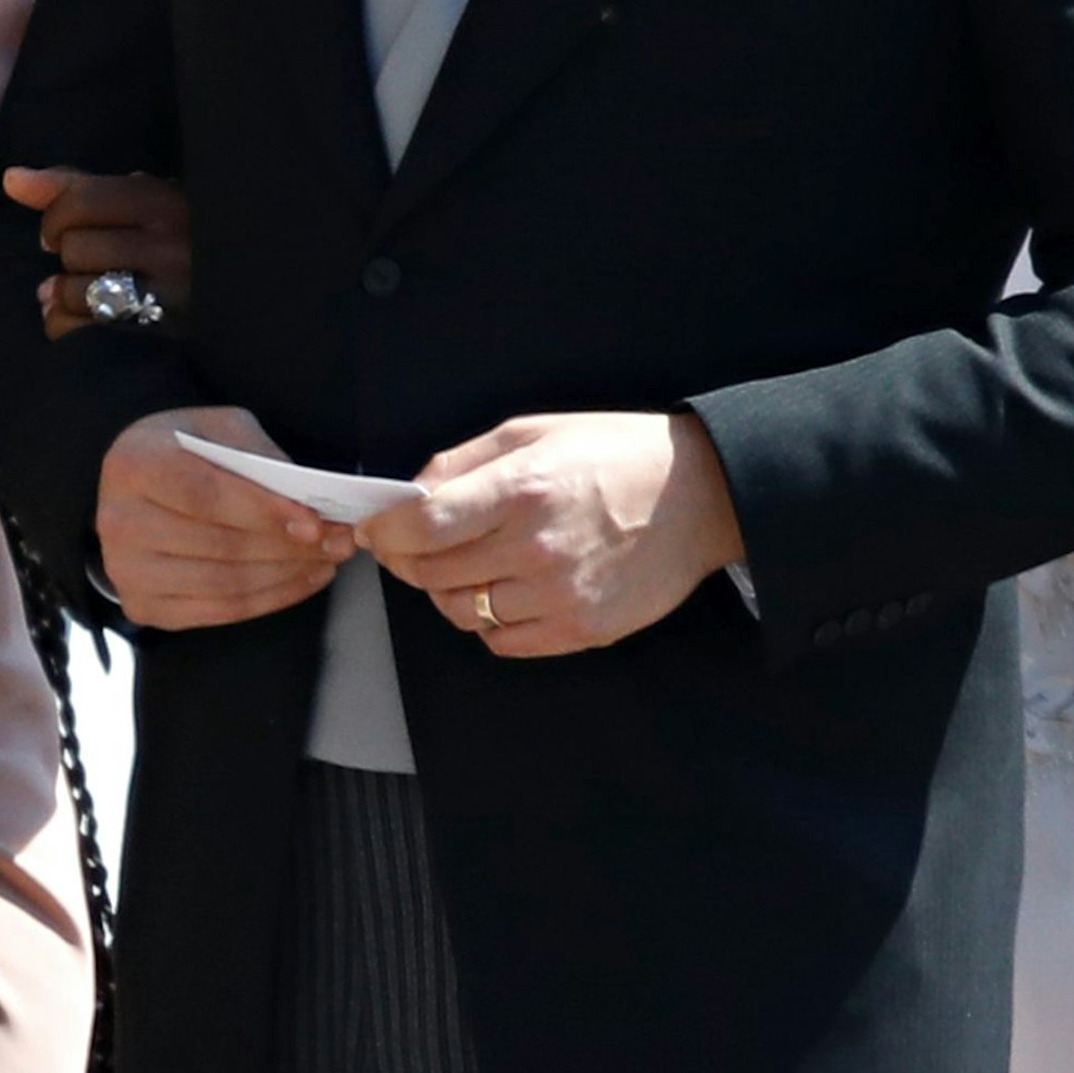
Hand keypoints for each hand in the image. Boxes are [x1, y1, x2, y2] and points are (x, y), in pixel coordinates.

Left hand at [7, 166, 191, 340]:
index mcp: (167, 205)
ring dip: (66, 295)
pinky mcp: (156, 342)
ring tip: (85, 293)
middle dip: (68, 256)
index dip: (55, 217)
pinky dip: (66, 326)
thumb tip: (12, 179)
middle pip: (74, 248)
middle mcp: (170, 249)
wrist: (231, 298)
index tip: (62, 230)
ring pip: (75, 292)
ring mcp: (166, 300)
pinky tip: (81, 320)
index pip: (80, 201)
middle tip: (87, 262)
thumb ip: (77, 187)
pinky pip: (81, 333)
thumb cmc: (177, 239)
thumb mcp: (142, 202)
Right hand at [93, 408, 350, 628]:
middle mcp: (119, 521)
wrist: (133, 488)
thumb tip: (306, 499)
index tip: (315, 523)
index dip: (263, 512)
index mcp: (135, 465)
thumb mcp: (217, 429)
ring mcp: (126, 571)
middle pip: (219, 545)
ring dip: (286, 576)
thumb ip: (257, 456)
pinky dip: (269, 599)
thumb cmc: (181, 451)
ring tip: (328, 561)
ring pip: (224, 584)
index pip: (205, 496)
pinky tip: (301, 581)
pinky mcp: (142, 606)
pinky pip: (218, 612)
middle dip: (289, 548)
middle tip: (340, 542)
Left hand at [361, 411, 742, 659]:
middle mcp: (536, 548)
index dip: (384, 531)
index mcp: (520, 489)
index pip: (421, 527)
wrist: (698, 496)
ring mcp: (559, 596)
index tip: (374, 529)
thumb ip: (462, 462)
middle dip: (409, 560)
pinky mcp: (582, 630)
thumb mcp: (532, 431)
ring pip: (462, 612)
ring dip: (449, 591)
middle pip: (432, 574)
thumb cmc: (613, 454)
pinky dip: (489, 621)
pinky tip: (505, 591)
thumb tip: (407, 493)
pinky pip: (502, 641)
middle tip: (412, 547)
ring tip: (468, 565)